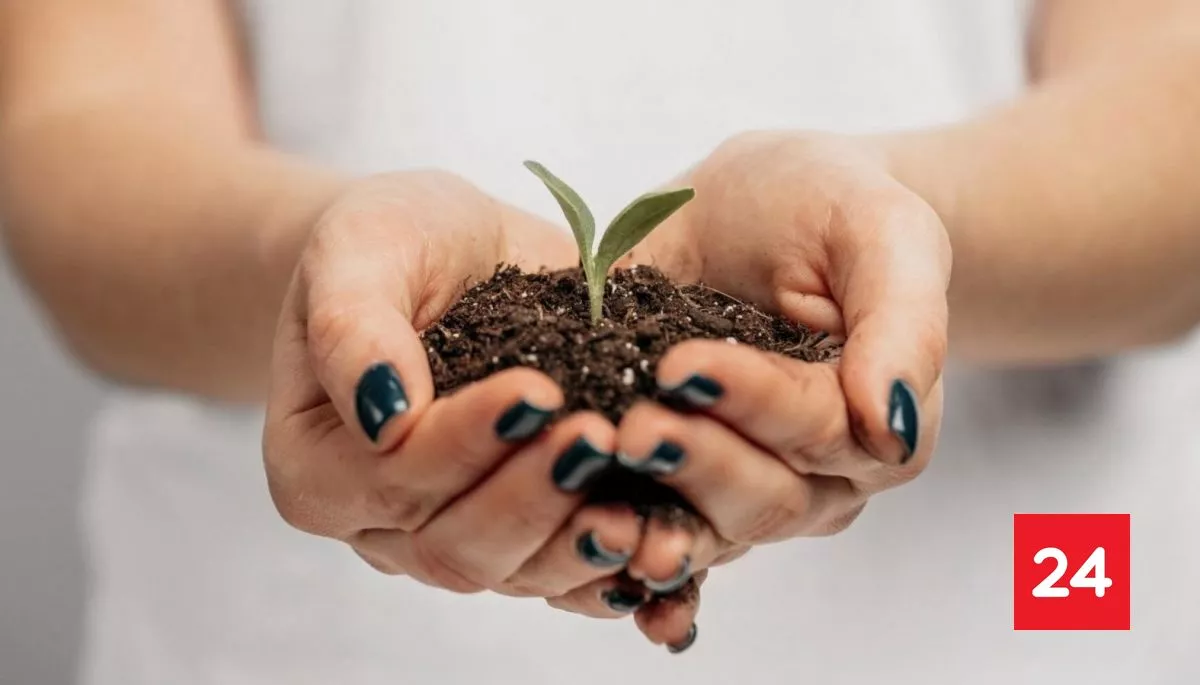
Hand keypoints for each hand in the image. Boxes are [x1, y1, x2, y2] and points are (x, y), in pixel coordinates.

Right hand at [263, 171, 644, 599]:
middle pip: (454, 545)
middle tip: (598, 436)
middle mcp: (382, 523)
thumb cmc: (392, 243)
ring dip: (580, 542)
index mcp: (318, 465)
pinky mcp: (526, 531)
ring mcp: (456, 535)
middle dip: (532, 496)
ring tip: (639, 502)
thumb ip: (351, 324)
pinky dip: (618, 566)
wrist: (448, 255)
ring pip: (517, 574)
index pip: (391, 475)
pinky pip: (569, 572)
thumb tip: (385, 415)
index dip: (464, 443)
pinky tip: (663, 539)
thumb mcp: (358, 249)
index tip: (536, 390)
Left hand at [584, 131, 950, 646]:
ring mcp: (740, 486)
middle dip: (696, 463)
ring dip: (652, 522)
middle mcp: (814, 474)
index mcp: (872, 418)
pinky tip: (586, 561)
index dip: (754, 402)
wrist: (755, 208)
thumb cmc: (829, 207)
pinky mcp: (672, 484)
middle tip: (633, 428)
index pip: (818, 427)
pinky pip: (652, 535)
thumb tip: (890, 427)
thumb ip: (904, 323)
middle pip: (763, 496)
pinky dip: (621, 561)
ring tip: (596, 494)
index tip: (684, 366)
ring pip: (705, 529)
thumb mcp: (882, 230)